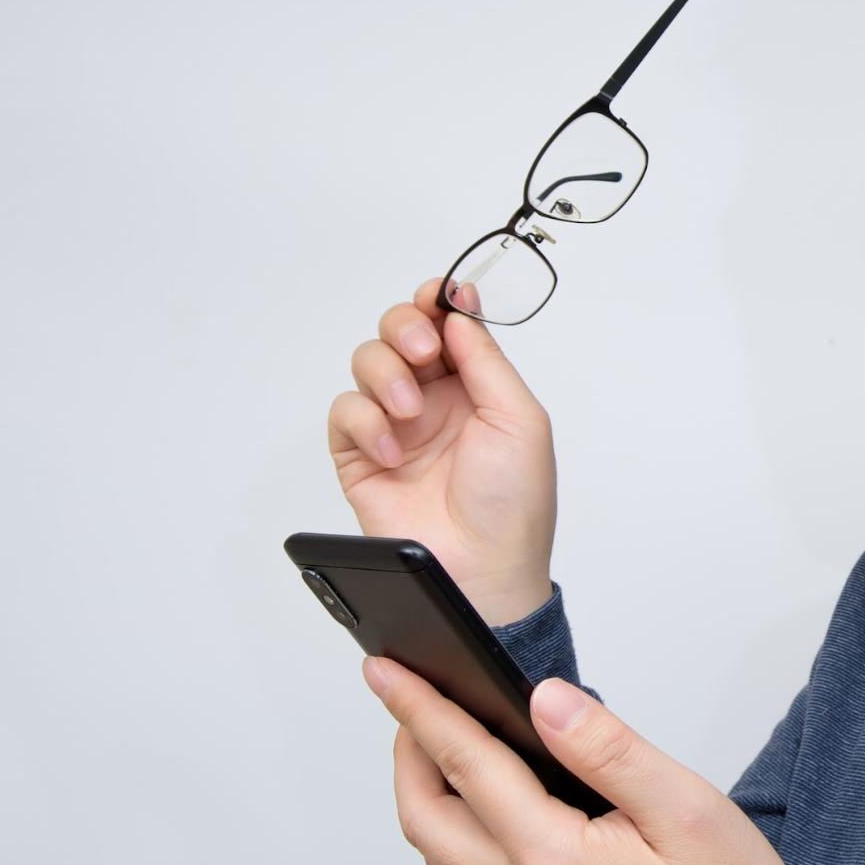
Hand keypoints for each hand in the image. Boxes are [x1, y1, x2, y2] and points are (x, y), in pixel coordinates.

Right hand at [328, 277, 556, 624]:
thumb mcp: (520, 419)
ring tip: (410, 413)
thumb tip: (459, 311)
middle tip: (424, 353)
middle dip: (406, 328)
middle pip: (400, 331)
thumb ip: (486, 360)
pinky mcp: (360, 456)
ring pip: (368, 362)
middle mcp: (433, 399)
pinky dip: (364, 422)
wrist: (481, 568)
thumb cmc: (513, 504)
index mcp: (475, 386)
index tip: (438, 296)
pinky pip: (344, 412)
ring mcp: (395, 425)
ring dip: (386, 377)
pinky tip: (392, 450)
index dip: (438, 302)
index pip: (447, 325)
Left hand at [363, 656, 822, 864]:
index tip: (385, 670)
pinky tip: (484, 816)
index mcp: (552, 858)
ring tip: (439, 746)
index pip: (466, 764)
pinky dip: (454, 838)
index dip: (421, 709)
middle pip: (427, 818)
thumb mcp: (684, 807)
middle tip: (411, 700)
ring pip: (441, 859)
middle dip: (407, 751)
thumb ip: (607, 749)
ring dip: (426, 797)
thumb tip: (546, 700)